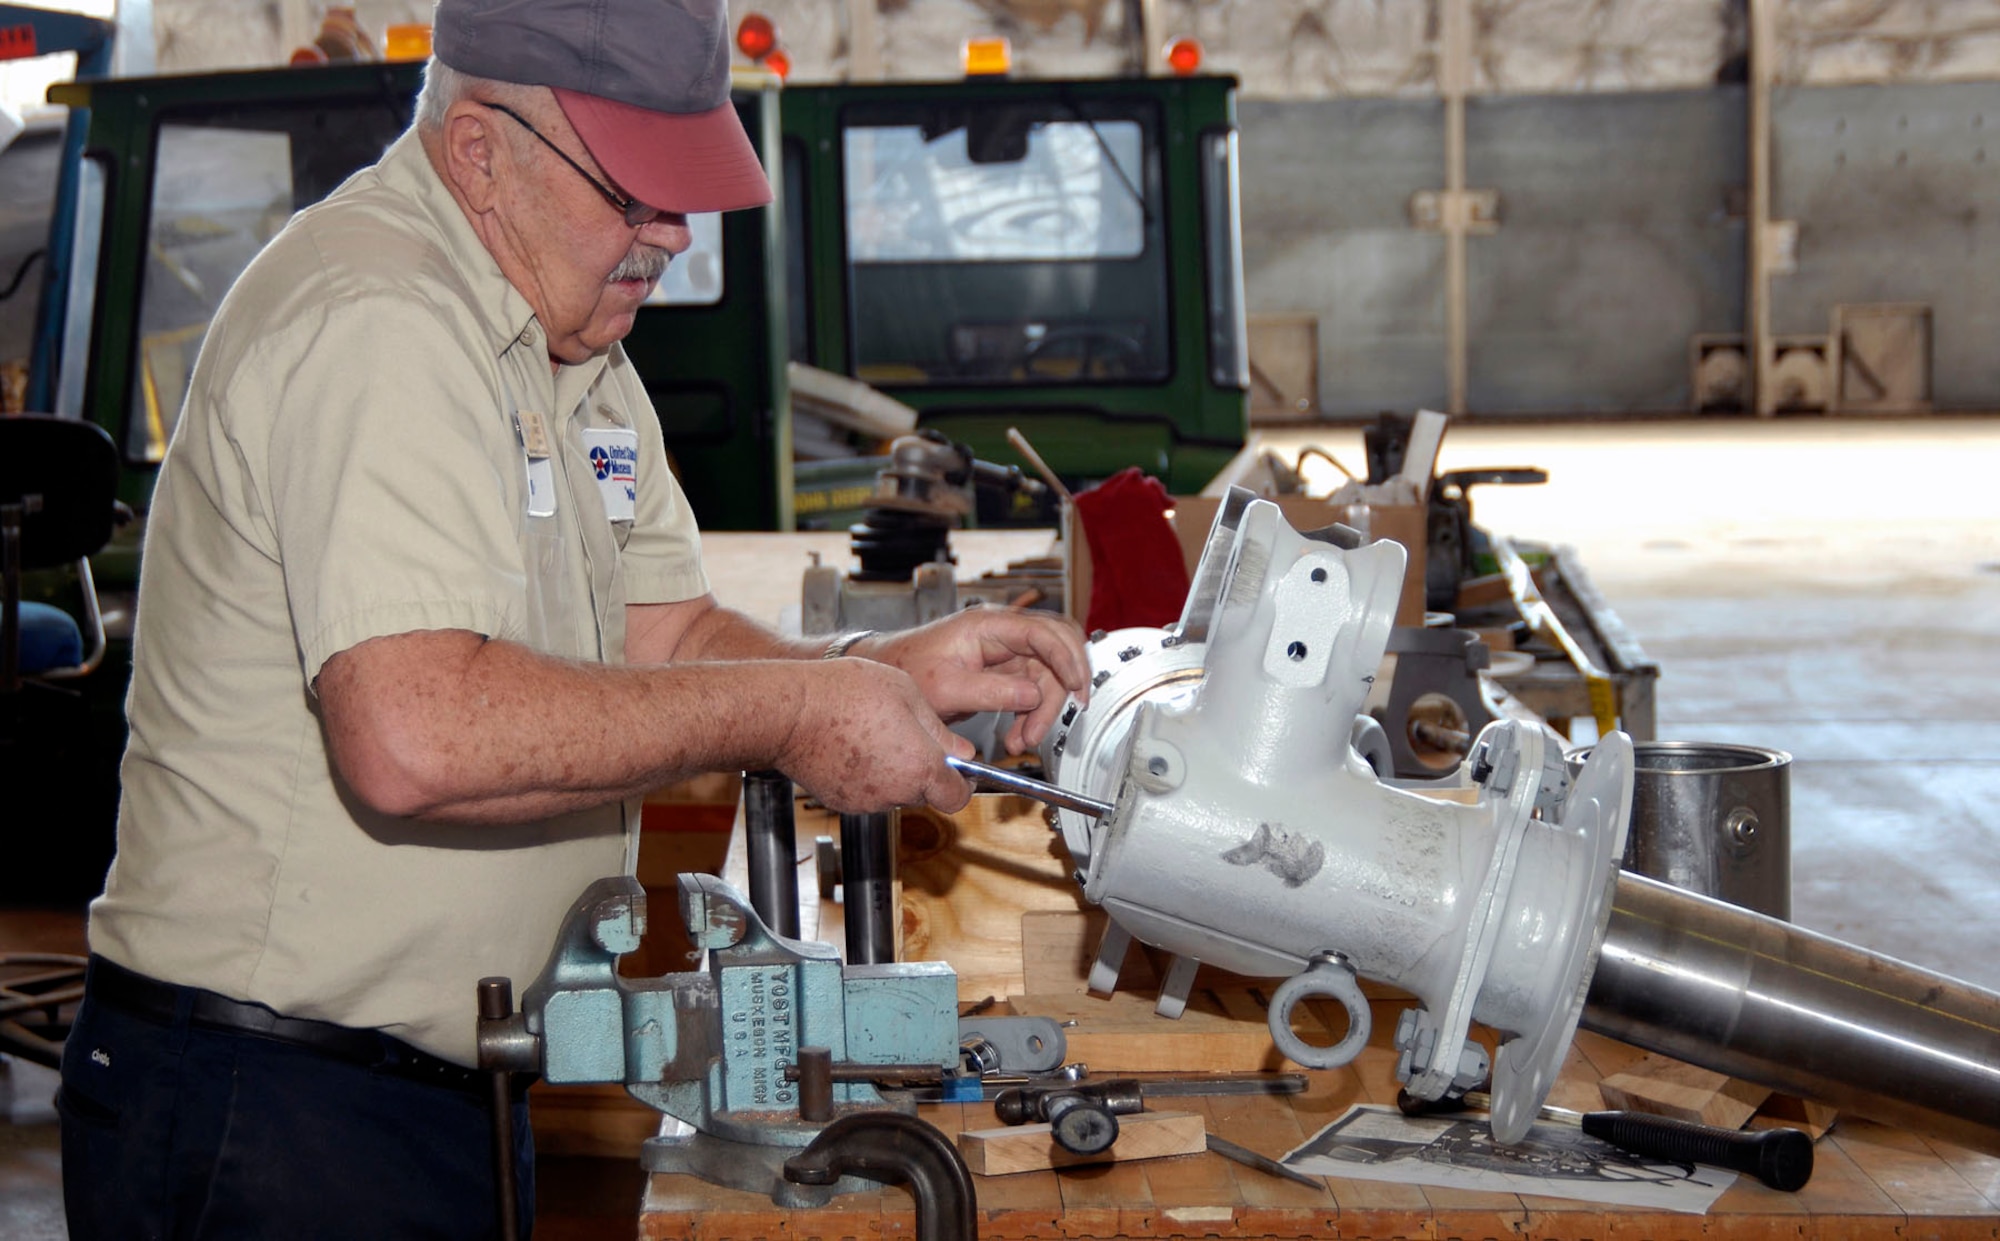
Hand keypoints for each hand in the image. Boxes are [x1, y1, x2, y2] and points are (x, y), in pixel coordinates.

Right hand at [776, 658, 973, 813]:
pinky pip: (867, 794)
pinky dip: (868, 778)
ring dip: (895, 774)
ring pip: (895, 794)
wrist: (791, 712)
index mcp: (920, 767)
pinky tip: (855, 748)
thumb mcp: (907, 694)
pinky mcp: (841, 802)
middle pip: (926, 794)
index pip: (957, 797)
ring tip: (876, 737)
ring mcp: (866, 801)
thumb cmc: (844, 694)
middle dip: (925, 772)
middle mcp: (895, 792)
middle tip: (910, 739)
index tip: (958, 767)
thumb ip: (939, 730)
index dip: (961, 782)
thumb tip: (961, 751)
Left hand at [864, 608, 1090, 753]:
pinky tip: (1018, 735)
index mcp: (988, 624)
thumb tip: (1032, 695)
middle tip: (1056, 721)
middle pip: (1054, 650)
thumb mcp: (947, 688)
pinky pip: (1031, 689)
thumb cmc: (909, 669)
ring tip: (1023, 740)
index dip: (1065, 657)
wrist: (890, 672)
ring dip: (1043, 709)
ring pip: (1046, 674)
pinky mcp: (1003, 670)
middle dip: (1061, 688)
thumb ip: (992, 691)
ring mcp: (1005, 650)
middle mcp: (1002, 632)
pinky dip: (1031, 713)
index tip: (1076, 686)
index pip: (1042, 632)